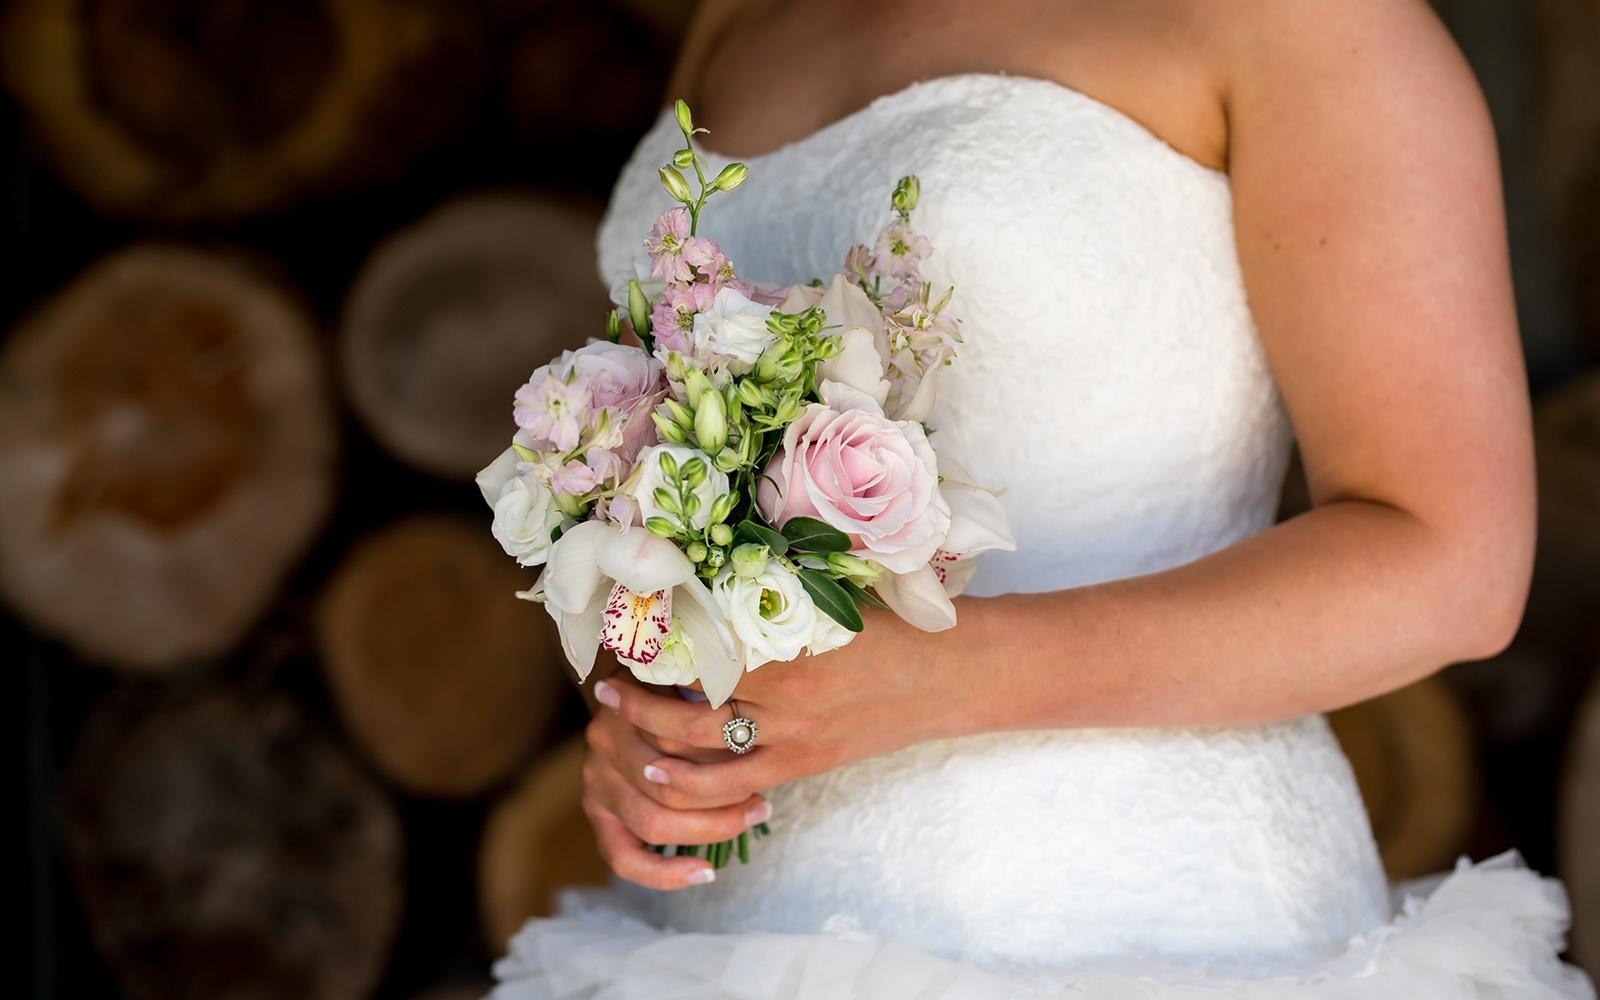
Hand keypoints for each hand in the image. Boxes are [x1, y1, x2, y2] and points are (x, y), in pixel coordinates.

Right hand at [580, 676, 771, 889]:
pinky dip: (665, 874)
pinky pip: (625, 858)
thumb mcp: (692, 682)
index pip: (680, 739)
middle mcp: (604, 741)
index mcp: (627, 704)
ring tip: (748, 821)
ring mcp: (595, 780)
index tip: (763, 760)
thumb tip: (754, 730)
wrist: (632, 696)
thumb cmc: (678, 691)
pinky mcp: (596, 814)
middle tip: (762, 802)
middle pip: (669, 783)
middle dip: (725, 796)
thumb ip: (709, 696)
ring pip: (655, 821)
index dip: (727, 754)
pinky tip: (705, 872)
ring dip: (710, 828)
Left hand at [593, 605, 949, 816]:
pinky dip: (692, 784)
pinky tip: (665, 772)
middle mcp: (779, 696)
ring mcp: (790, 738)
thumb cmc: (895, 620)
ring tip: (621, 725)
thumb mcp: (829, 595)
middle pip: (681, 702)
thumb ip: (770, 594)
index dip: (649, 641)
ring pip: (695, 750)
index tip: (623, 629)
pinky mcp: (802, 765)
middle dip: (634, 696)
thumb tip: (707, 578)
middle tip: (605, 682)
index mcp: (782, 643)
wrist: (951, 675)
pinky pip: (732, 786)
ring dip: (650, 739)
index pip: (692, 646)